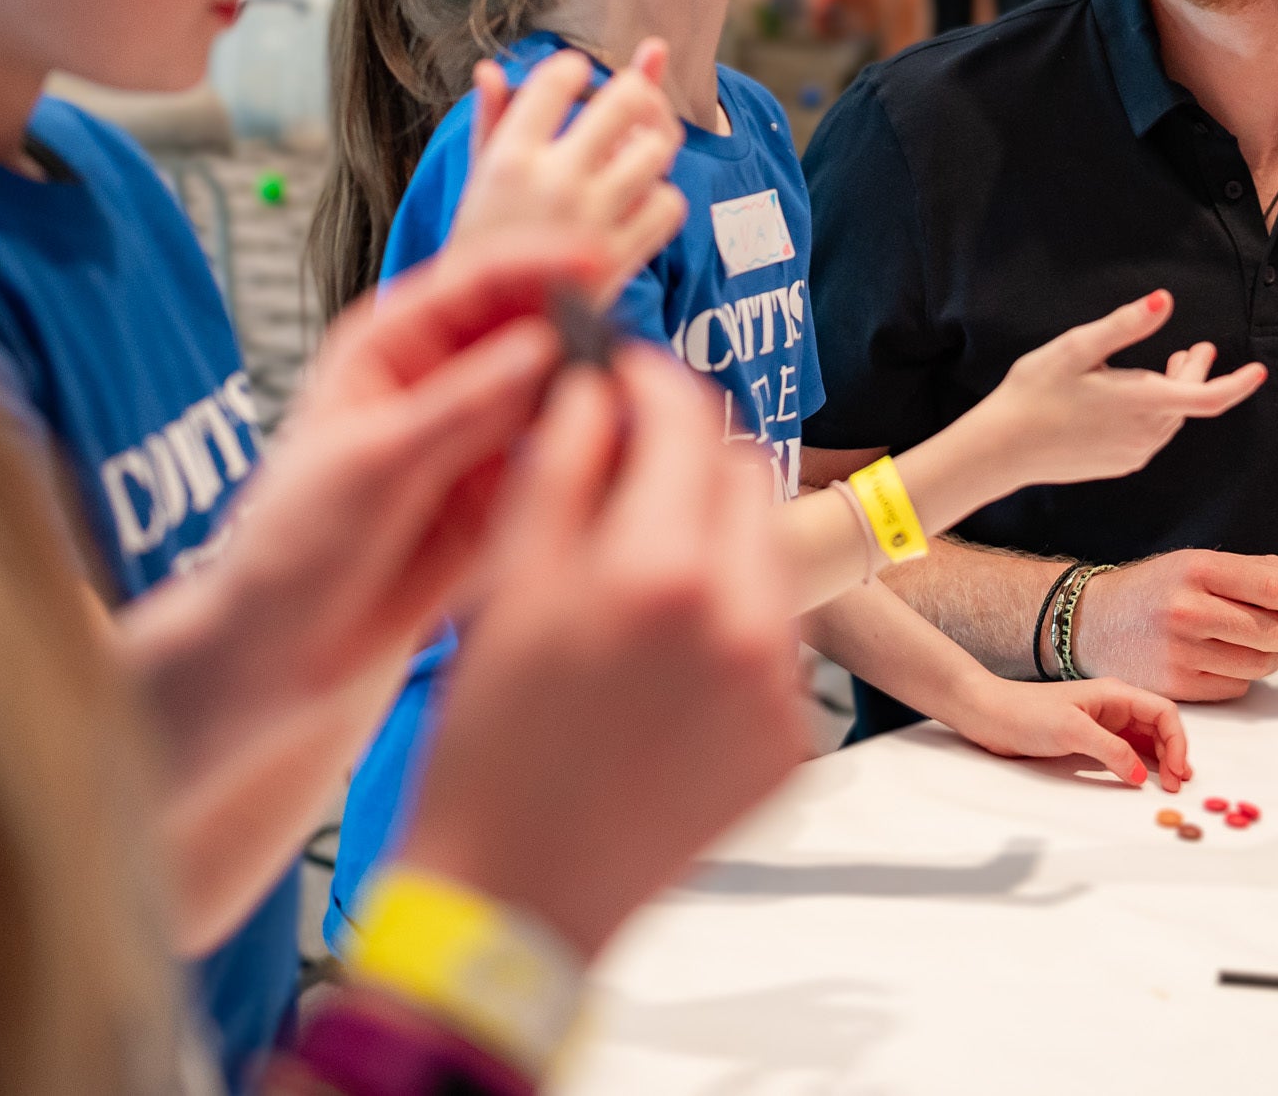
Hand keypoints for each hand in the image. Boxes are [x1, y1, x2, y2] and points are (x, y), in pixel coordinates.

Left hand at [124, 232, 615, 782]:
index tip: (596, 262)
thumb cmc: (293, 547)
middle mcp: (444, 377)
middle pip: (530, 327)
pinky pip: (566, 457)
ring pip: (557, 392)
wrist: (285, 654)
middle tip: (626, 350)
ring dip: (592, 394)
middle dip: (579, 329)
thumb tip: (543, 346)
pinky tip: (616, 461)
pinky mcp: (508, 492)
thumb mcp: (371, 465)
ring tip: (628, 411)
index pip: (477, 280)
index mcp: (392, 344)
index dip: (538, 263)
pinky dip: (593, 452)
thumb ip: (460, 406)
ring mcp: (481, 435)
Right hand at [398, 345, 803, 958]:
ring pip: (765, 552)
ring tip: (634, 571)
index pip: (688, 418)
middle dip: (685, 456)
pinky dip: (727, 619)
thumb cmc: (486, 752)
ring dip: (711, 535)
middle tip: (624, 469)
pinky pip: (774, 638)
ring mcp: (778, 685)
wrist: (515, 899)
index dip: (650, 383)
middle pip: (742, 473)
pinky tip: (659, 653)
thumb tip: (594, 388)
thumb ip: (558, 468)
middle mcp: (741, 621)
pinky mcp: (791, 739)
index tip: (622, 378)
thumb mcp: (503, 589)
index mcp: (659, 572)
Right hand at [453, 40, 686, 292]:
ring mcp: (592, 219)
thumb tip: (490, 67)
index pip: (555, 81)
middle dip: (636, 88)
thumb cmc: (483, 247)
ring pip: (658, 149)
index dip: (573, 68)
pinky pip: (670, 204)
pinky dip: (662, 198)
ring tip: (638, 147)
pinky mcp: (621, 256)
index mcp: (509, 159)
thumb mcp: (475, 184)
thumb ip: (490, 123)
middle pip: (626, 100)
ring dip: (654, 143)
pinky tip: (642, 198)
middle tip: (632, 94)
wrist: (490, 334)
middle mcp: (553, 182)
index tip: (578, 71)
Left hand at [946, 675, 1190, 793]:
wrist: (988, 713)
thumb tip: (1140, 775)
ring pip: (1143, 739)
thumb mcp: (1072, 731)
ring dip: (1159, 759)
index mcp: (1115, 694)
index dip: (1177, 741)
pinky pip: (1123, 749)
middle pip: (1158, 727)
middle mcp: (1113, 706)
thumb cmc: (1025, 712)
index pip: (1162, 713)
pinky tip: (1140, 777)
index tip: (1178, 770)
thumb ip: (1111, 750)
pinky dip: (1137, 763)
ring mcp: (1101, 722)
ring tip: (1167, 783)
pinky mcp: (1087, 737)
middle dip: (1172, 753)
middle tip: (1176, 784)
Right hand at [970, 291, 1265, 490]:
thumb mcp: (1077, 347)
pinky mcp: (1119, 464)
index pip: (1209, 397)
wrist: (1002, 450)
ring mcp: (1133, 453)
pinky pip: (1152, 435)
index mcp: (1142, 402)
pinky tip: (1139, 398)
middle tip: (1197, 348)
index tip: (1259, 370)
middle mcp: (1146, 433)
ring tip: (1171, 365)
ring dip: (1176, 391)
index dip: (1238, 384)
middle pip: (1188, 402)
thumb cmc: (1035, 392)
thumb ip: (1125, 325)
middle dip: (1196, 372)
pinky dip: (1157, 412)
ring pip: (1170, 419)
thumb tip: (1165, 300)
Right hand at [1072, 550, 1277, 701]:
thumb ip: (1262, 568)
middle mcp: (1188, 608)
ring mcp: (1180, 651)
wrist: (1092, 622)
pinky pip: (1238, 687)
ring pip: (1262, 664)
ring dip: (1273, 657)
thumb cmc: (1157, 589)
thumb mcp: (1202, 565)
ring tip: (1254, 642)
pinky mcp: (1175, 686)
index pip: (1275, 588)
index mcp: (1199, 569)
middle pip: (1275, 631)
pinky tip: (1225, 659)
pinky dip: (1244, 676)